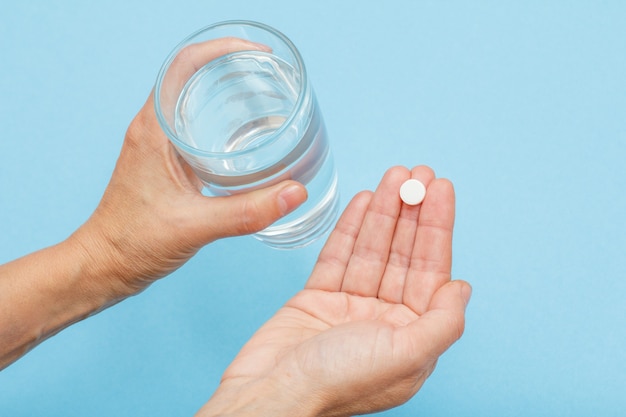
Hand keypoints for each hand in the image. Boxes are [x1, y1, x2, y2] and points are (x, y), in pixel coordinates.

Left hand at [70, 38, 306, 296]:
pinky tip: (246, 138)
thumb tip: (295, 192)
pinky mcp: (164, 162)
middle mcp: (153, 129)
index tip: (257, 54)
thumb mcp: (195, 226)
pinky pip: (193, 126)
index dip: (220, 49)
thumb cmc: (134, 243)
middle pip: (190, 76)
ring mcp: (157, 144)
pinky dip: (220, 120)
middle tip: (269, 75)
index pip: (183, 67)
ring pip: (192, 100)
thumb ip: (248, 211)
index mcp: (154, 130)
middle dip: (230, 66)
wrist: (104, 265)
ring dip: (224, 91)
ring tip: (264, 98)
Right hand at [197, 166, 470, 416]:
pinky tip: (364, 201)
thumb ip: (442, 322)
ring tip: (392, 176)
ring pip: (371, 249)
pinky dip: (351, 228)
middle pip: (402, 254)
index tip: (440, 189)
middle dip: (410, 211)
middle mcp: (384, 320)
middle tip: (415, 172)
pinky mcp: (318, 297)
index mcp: (411, 336)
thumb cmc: (338, 383)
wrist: (272, 393)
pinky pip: (339, 255)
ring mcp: (350, 307)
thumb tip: (463, 287)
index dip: (437, 227)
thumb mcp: (406, 356)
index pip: (430, 270)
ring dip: (383, 211)